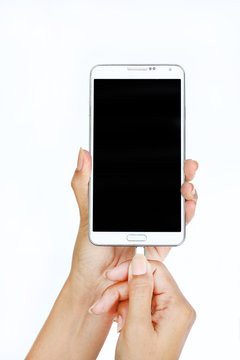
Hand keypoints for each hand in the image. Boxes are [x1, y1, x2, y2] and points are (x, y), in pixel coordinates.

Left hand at [70, 149, 197, 311]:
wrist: (94, 281)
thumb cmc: (88, 250)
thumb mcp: (86, 211)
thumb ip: (84, 183)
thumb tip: (83, 153)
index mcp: (127, 200)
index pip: (149, 176)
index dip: (163, 163)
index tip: (171, 152)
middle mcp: (143, 211)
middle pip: (167, 187)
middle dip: (181, 174)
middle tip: (187, 166)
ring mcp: (153, 226)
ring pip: (176, 205)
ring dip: (187, 192)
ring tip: (186, 187)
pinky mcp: (160, 243)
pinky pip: (176, 228)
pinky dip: (185, 216)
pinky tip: (187, 206)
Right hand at [98, 254, 195, 359]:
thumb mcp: (136, 325)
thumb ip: (138, 290)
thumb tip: (139, 261)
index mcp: (178, 307)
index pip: (156, 271)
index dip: (132, 270)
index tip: (113, 276)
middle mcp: (176, 308)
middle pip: (145, 282)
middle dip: (120, 291)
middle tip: (103, 302)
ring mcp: (167, 314)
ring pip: (138, 292)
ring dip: (118, 301)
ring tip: (106, 314)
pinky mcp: (158, 319)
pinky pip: (138, 303)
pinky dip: (123, 310)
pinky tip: (117, 321)